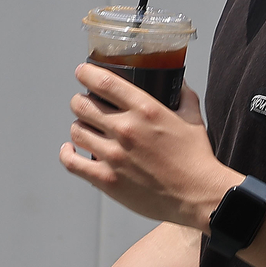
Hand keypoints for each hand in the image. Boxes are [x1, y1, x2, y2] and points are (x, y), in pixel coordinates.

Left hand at [59, 69, 241, 230]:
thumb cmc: (196, 158)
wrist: (197, 195)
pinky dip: (67, 153)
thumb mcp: (193, 119)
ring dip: (80, 127)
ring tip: (87, 130)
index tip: (83, 72)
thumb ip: (183, 96)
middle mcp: (126, 129)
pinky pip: (72, 161)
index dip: (87, 73)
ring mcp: (113, 155)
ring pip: (76, 130)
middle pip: (82, 105)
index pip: (104, 82)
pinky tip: (72, 150)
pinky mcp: (106, 178)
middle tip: (86, 105)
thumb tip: (178, 83)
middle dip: (81, 102)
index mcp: (146, 109)